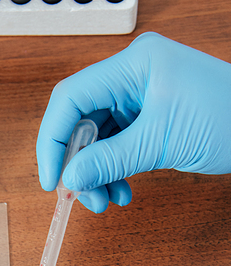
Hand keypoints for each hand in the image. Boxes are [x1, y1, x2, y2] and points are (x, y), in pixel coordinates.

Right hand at [36, 32, 230, 211]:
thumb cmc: (229, 117)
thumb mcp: (162, 142)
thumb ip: (111, 160)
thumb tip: (70, 178)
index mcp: (134, 64)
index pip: (71, 97)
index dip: (54, 139)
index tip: (52, 177)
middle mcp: (132, 76)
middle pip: (81, 120)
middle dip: (78, 163)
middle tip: (81, 196)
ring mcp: (141, 96)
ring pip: (97, 138)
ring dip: (96, 173)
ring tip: (105, 200)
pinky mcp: (149, 117)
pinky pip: (117, 145)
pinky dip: (114, 170)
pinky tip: (121, 190)